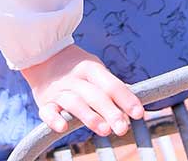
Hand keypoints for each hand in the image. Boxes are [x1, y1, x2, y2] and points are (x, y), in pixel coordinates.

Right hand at [21, 42, 146, 136]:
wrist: (43, 56)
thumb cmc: (79, 70)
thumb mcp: (97, 72)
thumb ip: (116, 89)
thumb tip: (143, 109)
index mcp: (90, 68)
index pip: (111, 83)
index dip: (126, 98)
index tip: (139, 113)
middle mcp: (75, 78)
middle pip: (94, 94)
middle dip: (110, 111)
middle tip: (123, 128)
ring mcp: (59, 90)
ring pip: (74, 103)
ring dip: (89, 116)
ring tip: (104, 130)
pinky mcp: (45, 102)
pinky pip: (47, 111)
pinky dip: (54, 119)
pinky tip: (62, 127)